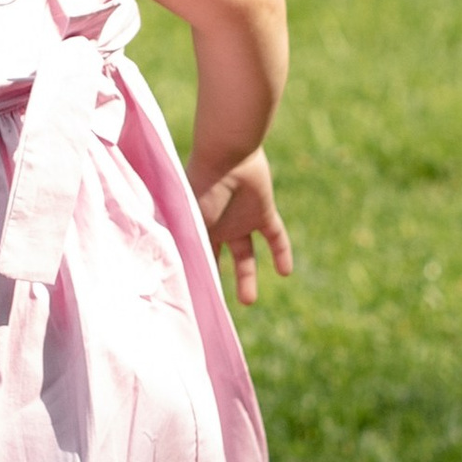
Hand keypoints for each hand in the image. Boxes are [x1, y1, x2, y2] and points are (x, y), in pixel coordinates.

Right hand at [192, 149, 292, 308]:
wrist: (226, 156)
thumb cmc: (201, 187)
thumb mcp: (190, 222)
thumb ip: (187, 248)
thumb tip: (175, 280)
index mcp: (196, 227)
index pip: (197, 257)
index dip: (196, 276)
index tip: (194, 300)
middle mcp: (218, 226)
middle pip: (219, 259)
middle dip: (218, 280)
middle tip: (219, 304)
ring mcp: (240, 220)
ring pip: (246, 255)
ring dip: (247, 277)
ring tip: (248, 301)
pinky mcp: (263, 212)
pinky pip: (275, 237)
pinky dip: (281, 253)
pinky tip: (285, 273)